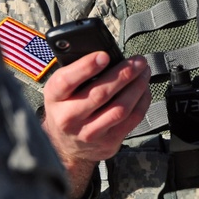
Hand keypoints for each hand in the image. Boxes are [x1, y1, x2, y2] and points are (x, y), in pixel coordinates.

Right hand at [41, 51, 150, 197]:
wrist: (65, 145)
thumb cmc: (65, 108)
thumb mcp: (60, 90)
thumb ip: (76, 72)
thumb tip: (106, 53)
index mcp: (55, 98)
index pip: (67, 81)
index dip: (86, 67)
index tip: (104, 55)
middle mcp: (69, 117)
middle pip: (100, 93)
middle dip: (123, 74)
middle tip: (138, 61)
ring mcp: (89, 133)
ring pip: (119, 108)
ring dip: (136, 87)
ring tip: (144, 72)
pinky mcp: (108, 142)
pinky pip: (131, 120)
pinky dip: (141, 102)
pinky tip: (144, 90)